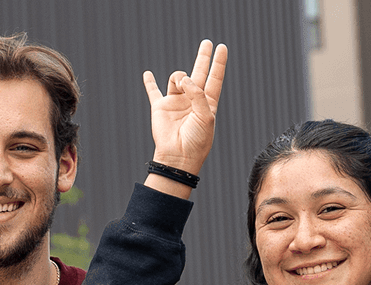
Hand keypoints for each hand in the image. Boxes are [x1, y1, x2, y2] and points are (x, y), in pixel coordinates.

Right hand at [144, 40, 227, 174]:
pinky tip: (148, 74)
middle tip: (207, 42)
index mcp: (207, 102)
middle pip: (199, 72)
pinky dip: (150, 82)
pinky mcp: (160, 106)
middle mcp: (192, 99)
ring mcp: (176, 102)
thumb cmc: (196, 140)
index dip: (218, 63)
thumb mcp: (206, 117)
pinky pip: (153, 91)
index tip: (222, 47)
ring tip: (180, 86)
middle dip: (203, 57)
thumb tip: (185, 78)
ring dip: (179, 77)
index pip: (214, 78)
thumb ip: (198, 95)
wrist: (178, 156)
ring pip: (177, 78)